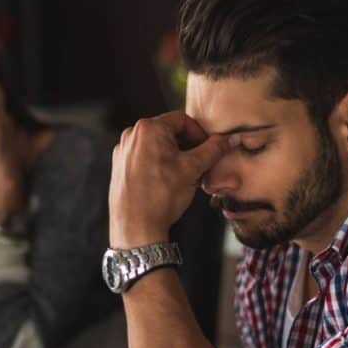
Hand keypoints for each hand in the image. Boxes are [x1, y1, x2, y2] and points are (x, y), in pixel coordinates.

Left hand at [109, 111, 225, 247]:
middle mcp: (131, 135)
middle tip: (200, 164)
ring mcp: (123, 151)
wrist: (135, 227)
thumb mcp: (193, 169)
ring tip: (185, 176)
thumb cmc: (161, 197)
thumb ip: (213, 150)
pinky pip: (144, 157)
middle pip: (168, 132)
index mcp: (148, 129)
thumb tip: (228, 140)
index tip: (209, 149)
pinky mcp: (119, 166)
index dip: (199, 134)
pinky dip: (159, 164)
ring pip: (156, 146)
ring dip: (174, 156)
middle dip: (187, 146)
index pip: (182, 120)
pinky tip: (168, 182)